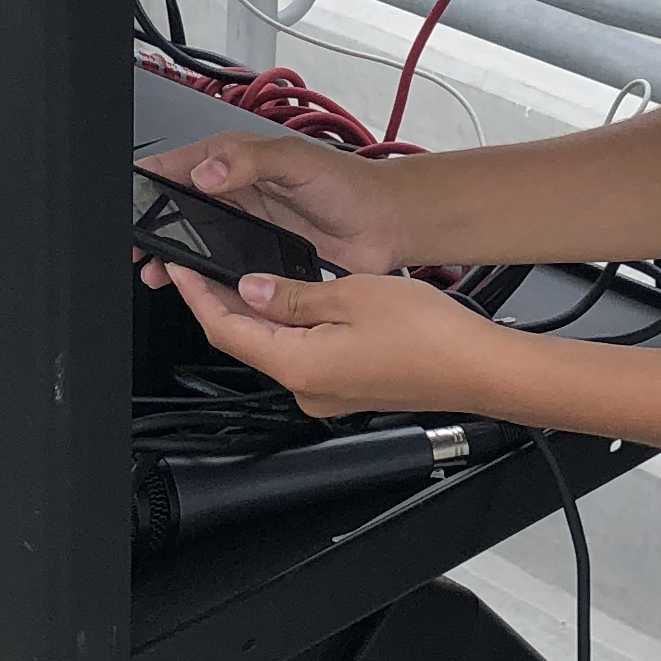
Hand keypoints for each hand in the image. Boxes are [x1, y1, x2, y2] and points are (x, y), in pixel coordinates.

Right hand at [135, 126, 417, 277]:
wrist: (386, 224)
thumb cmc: (349, 184)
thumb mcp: (297, 161)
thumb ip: (251, 161)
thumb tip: (207, 173)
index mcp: (235, 160)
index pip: (178, 165)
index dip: (150, 181)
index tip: (131, 200)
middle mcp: (235, 192)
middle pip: (177, 207)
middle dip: (152, 224)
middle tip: (135, 244)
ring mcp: (244, 226)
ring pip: (193, 240)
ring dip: (171, 254)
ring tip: (153, 269)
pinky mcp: (258, 257)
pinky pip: (219, 268)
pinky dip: (200, 278)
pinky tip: (192, 287)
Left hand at [162, 263, 520, 420]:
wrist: (480, 369)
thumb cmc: (430, 336)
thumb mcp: (350, 293)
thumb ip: (292, 293)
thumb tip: (252, 289)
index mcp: (298, 364)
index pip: (225, 329)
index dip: (198, 295)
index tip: (180, 269)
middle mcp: (306, 388)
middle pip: (246, 342)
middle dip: (223, 303)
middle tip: (206, 265)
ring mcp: (328, 395)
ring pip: (276, 349)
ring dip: (258, 315)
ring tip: (246, 274)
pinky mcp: (348, 391)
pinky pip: (304, 357)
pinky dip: (290, 329)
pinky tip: (294, 302)